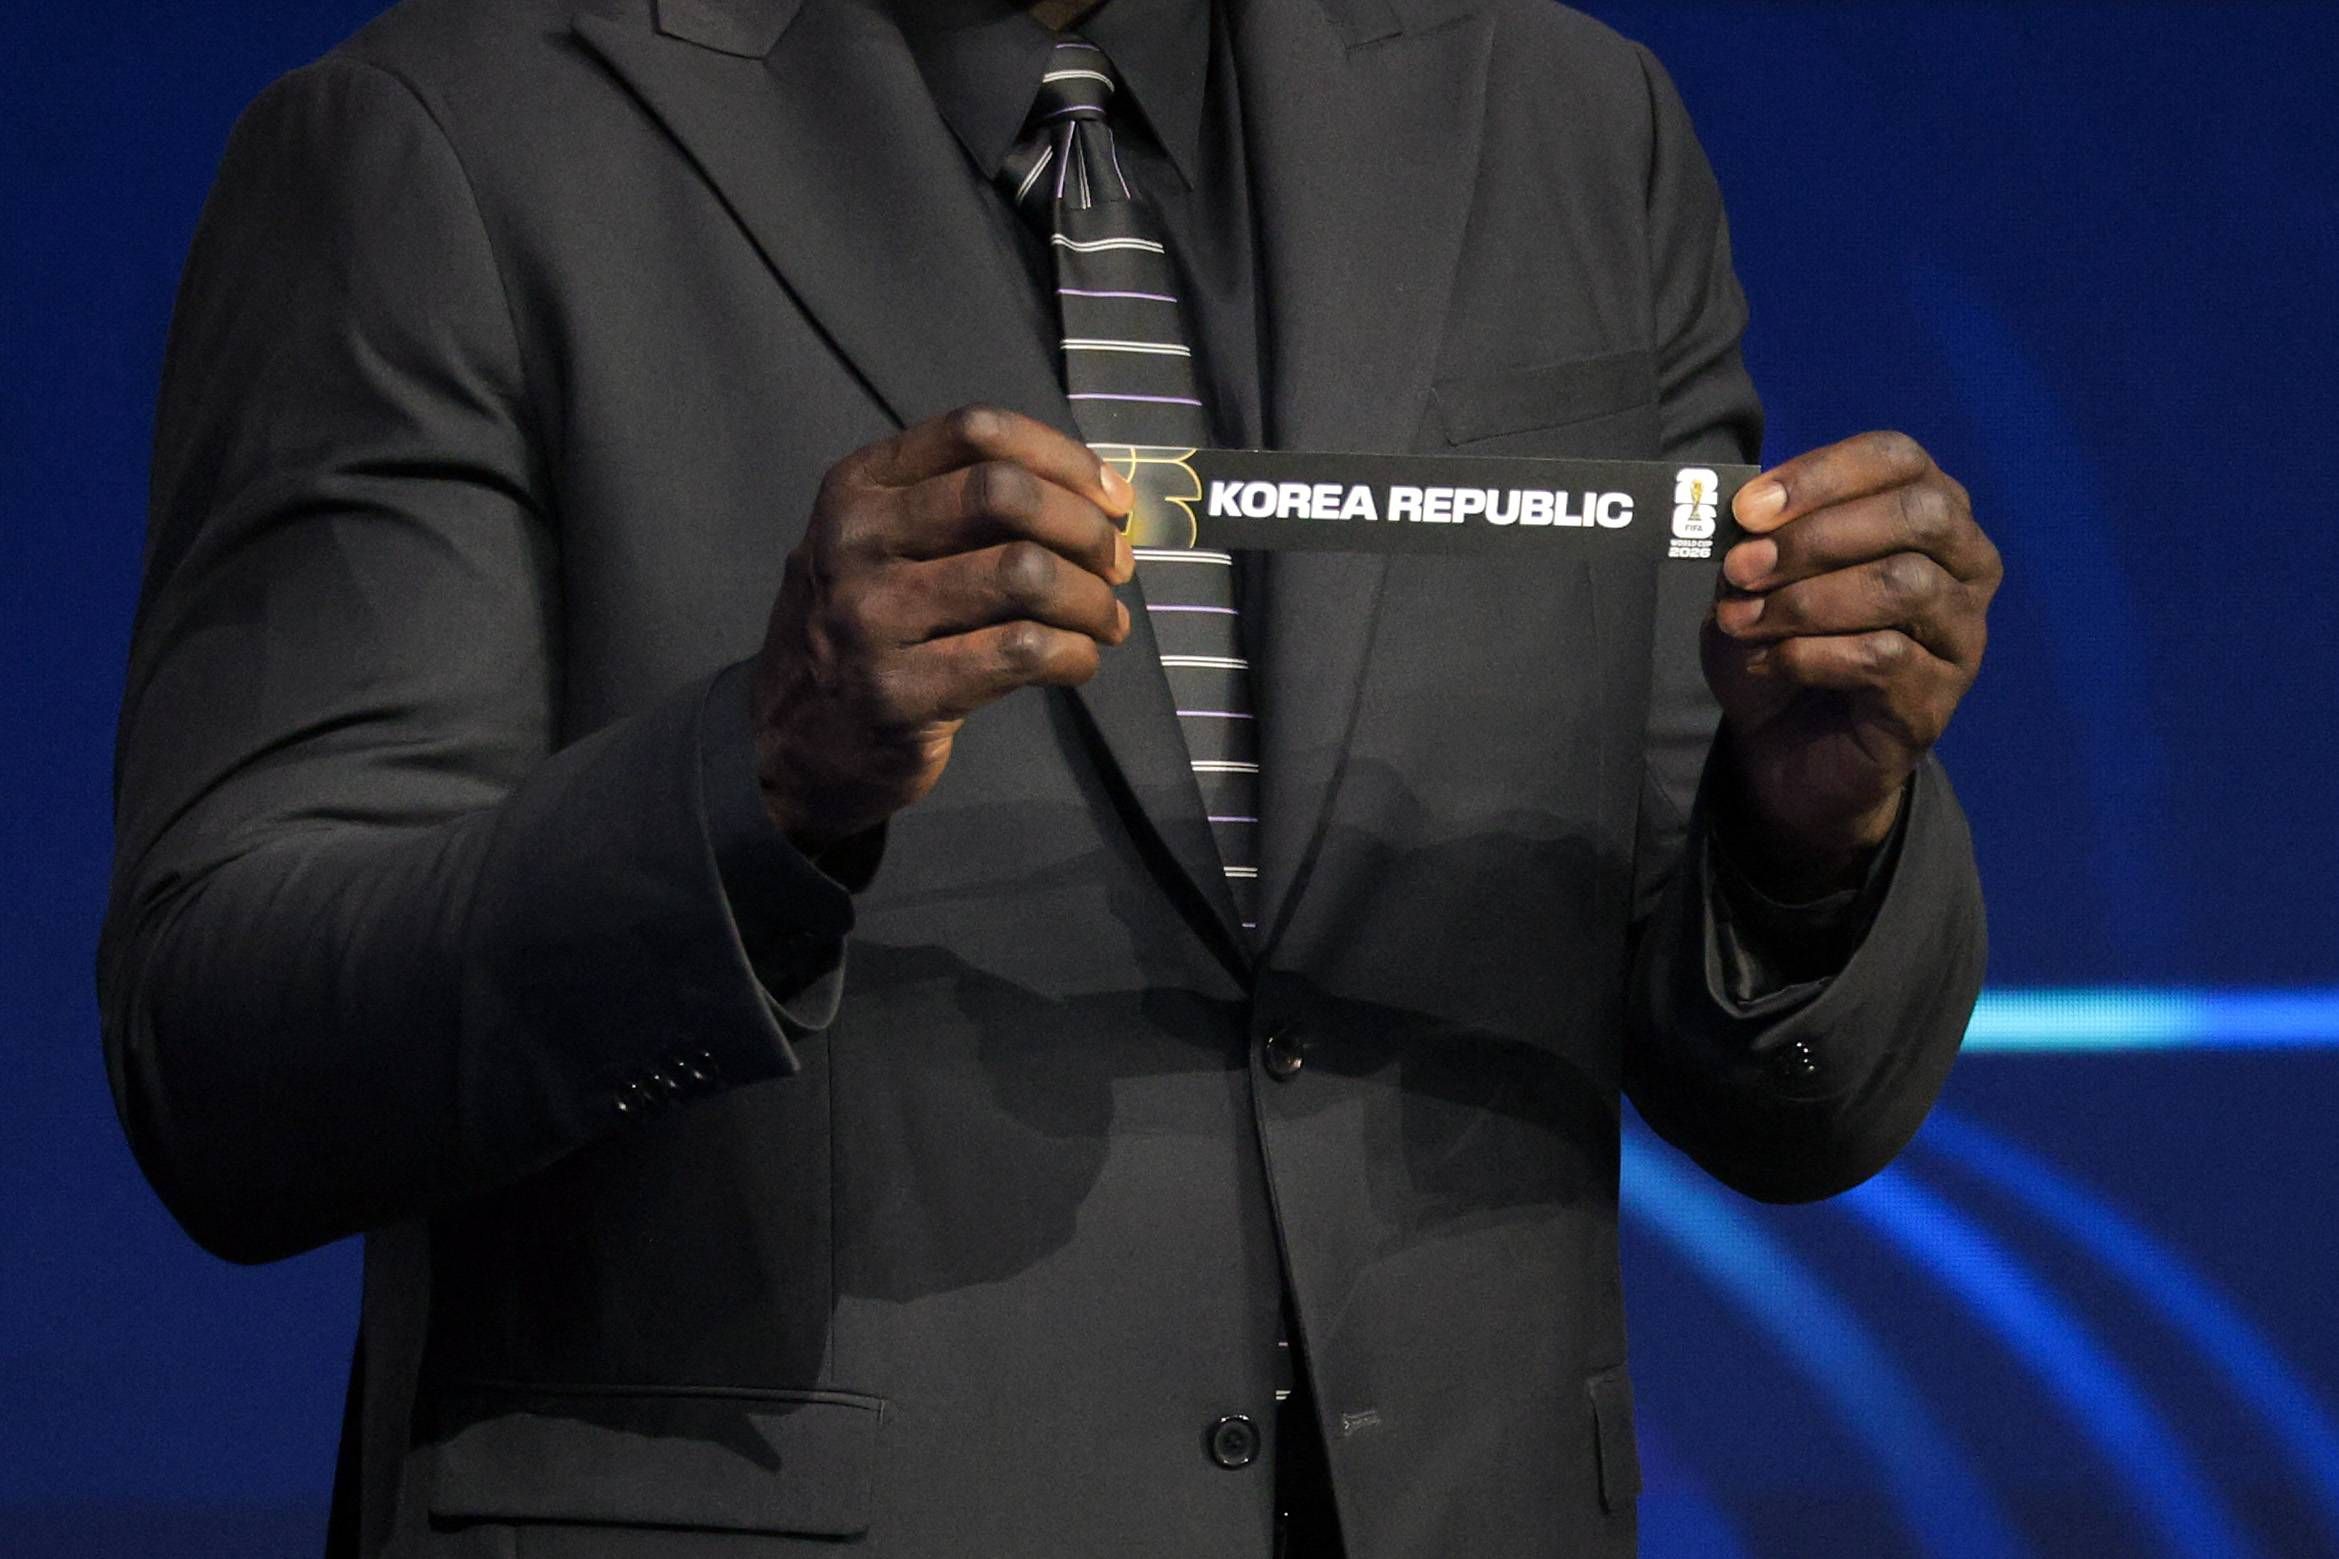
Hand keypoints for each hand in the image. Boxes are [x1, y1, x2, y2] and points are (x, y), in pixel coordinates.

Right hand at [752, 405, 1136, 850]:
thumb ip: (961, 507)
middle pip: (1003, 494)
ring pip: (1022, 574)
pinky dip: (1074, 654)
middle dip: (1085, 527)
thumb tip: (1097, 498)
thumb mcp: (881, 545)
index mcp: (858, 487)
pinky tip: (1078, 661)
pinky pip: (1021, 651)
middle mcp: (854, 541)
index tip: (1112, 498)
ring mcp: (870, 619)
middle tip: (1118, 564)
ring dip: (1091, 598)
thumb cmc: (866, 629)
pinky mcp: (899, 692)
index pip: (975, 432)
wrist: (794, 741)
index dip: (1062, 457)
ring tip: (1107, 621)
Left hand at [1703, 431, 2001, 893]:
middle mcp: (1964, 563)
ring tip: (1742, 621)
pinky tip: (1768, 664)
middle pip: (1919, 514)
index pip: (1899, 458)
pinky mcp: (1939, 697)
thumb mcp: (1756, 581)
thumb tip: (1749, 520)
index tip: (1748, 508)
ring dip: (1806, 600)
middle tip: (1742, 568)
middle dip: (1817, 537)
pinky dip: (1811, 655)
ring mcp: (1961, 632)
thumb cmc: (1781, 644)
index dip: (1822, 474)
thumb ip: (1759, 540)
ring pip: (1905, 585)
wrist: (1785, 750)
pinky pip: (1885, 657)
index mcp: (1925, 512)